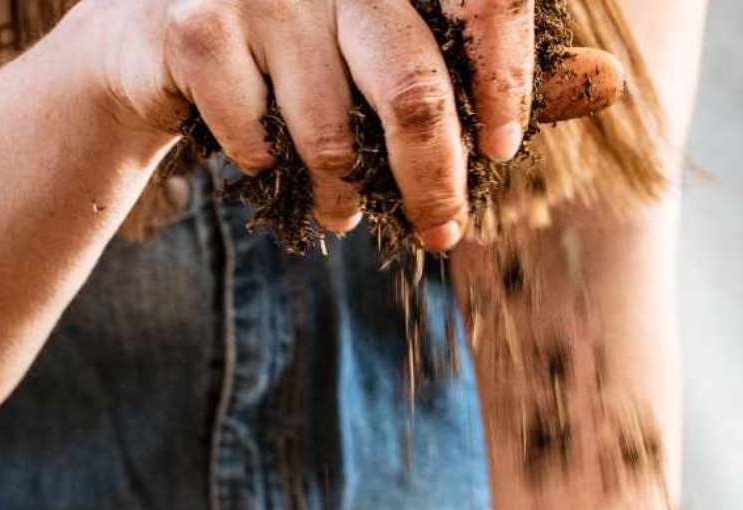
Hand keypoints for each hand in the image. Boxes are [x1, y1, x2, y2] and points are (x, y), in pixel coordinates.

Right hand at [90, 0, 623, 250]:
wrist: (150, 43)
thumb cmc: (290, 51)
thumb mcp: (384, 53)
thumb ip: (483, 69)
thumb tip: (604, 85)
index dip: (504, 75)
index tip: (503, 147)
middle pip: (411, 87)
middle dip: (430, 182)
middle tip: (441, 235)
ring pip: (329, 131)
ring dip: (341, 196)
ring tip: (342, 214)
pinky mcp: (196, 28)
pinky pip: (255, 137)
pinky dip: (263, 171)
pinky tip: (260, 165)